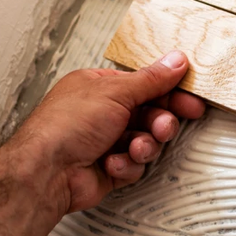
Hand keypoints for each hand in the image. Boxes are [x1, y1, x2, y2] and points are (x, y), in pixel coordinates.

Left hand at [13, 51, 205, 214]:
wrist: (46, 173)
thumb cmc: (63, 128)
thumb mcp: (115, 92)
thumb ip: (151, 79)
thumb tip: (174, 61)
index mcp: (100, 87)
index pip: (145, 85)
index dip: (170, 92)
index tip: (190, 101)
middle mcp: (103, 112)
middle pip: (150, 114)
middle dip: (159, 123)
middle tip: (163, 126)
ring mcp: (106, 141)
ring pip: (147, 141)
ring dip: (144, 145)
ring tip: (135, 147)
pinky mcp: (110, 167)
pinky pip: (135, 164)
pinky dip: (127, 164)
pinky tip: (112, 162)